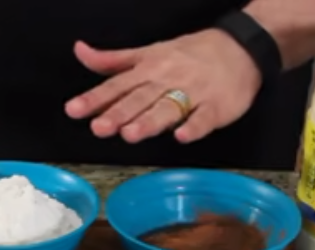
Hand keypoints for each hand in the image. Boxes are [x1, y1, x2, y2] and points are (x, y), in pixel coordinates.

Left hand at [65, 29, 260, 144]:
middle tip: (99, 127)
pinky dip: (194, 127)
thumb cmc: (191, 54)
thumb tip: (80, 52)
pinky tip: (181, 136)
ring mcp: (193, 93)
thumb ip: (113, 60)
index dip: (94, 98)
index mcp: (148, 69)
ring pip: (168, 108)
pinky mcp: (217, 107)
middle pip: (139, 99)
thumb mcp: (148, 53)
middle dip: (118, 113)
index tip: (74, 110)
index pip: (117, 85)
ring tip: (130, 134)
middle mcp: (167, 80)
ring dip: (149, 121)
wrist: (241, 47)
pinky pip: (204, 118)